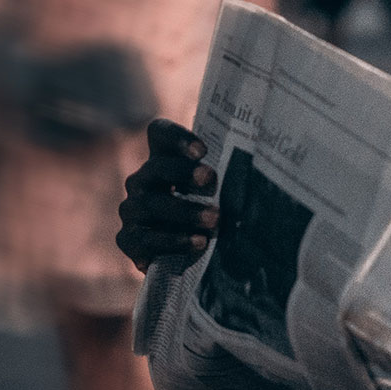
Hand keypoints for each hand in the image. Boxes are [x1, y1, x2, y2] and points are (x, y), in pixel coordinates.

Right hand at [117, 118, 218, 271]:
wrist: (180, 256)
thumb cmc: (205, 210)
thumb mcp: (217, 190)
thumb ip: (228, 174)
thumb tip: (262, 169)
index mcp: (163, 159)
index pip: (160, 133)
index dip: (178, 137)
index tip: (203, 150)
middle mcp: (142, 180)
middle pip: (157, 168)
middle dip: (183, 172)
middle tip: (210, 177)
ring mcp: (132, 209)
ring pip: (153, 205)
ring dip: (186, 211)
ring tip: (215, 218)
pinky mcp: (129, 240)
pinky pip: (147, 240)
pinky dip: (174, 241)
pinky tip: (199, 243)